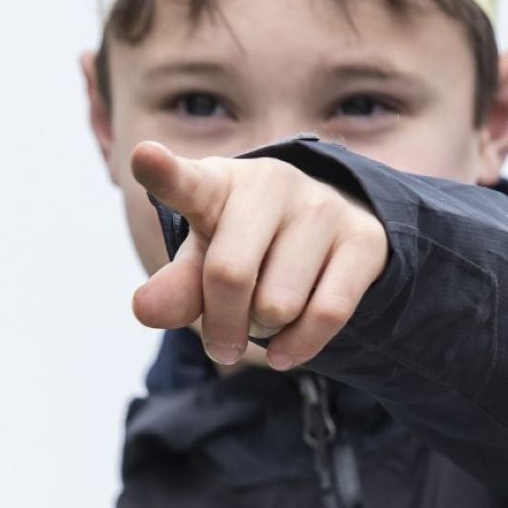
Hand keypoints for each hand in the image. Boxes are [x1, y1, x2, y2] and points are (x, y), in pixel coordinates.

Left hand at [130, 140, 388, 371]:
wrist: (326, 236)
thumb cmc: (246, 249)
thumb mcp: (203, 266)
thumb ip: (176, 288)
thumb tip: (144, 310)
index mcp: (216, 184)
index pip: (185, 182)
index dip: (162, 172)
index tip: (144, 158)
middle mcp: (271, 183)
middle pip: (229, 275)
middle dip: (221, 326)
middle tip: (222, 341)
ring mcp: (322, 206)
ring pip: (278, 305)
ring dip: (265, 332)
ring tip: (266, 316)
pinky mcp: (363, 239)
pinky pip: (325, 315)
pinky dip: (299, 346)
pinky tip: (285, 349)